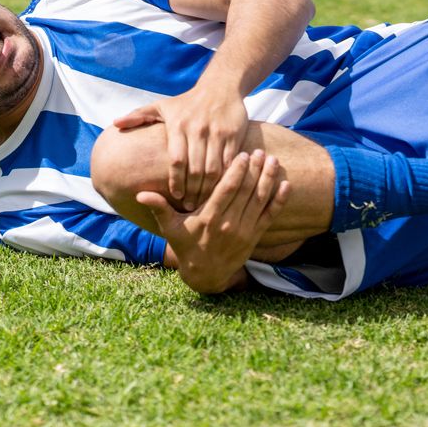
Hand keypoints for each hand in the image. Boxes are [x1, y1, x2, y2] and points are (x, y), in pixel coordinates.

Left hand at [114, 85, 248, 210]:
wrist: (220, 87)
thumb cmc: (187, 102)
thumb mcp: (161, 106)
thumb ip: (138, 116)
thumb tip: (116, 125)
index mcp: (178, 125)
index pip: (176, 160)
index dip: (176, 181)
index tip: (175, 196)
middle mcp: (198, 129)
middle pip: (195, 169)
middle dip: (192, 191)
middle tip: (190, 206)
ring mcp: (217, 132)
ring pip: (213, 169)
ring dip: (209, 189)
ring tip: (204, 201)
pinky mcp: (234, 135)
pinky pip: (230, 162)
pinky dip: (226, 177)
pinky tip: (221, 188)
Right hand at [137, 150, 288, 293]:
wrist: (205, 274)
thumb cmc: (186, 246)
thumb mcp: (170, 228)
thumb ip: (159, 208)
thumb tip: (141, 194)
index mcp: (209, 218)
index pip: (226, 191)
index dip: (237, 172)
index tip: (243, 155)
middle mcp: (229, 224)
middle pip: (246, 192)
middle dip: (255, 170)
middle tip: (261, 151)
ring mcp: (244, 231)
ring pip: (260, 201)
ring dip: (268, 180)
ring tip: (273, 161)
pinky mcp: (255, 237)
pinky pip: (269, 216)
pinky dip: (279, 201)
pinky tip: (286, 185)